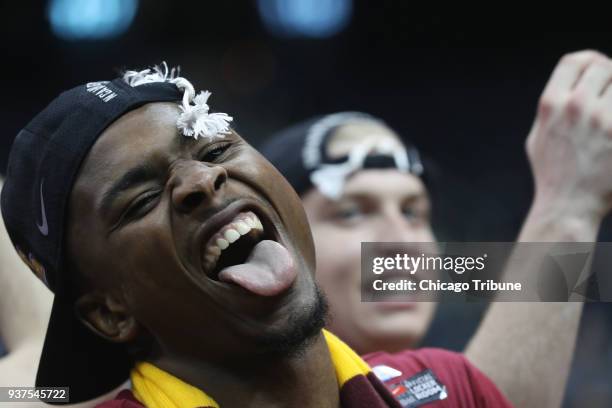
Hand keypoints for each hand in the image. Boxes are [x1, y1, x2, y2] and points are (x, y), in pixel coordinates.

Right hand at [526, 50, 611, 220]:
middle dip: (610, 76)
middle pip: (603, 67)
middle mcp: (575, 107)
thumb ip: (553, 109)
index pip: (574, 61)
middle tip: (610, 93)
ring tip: (610, 115)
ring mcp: (601, 120)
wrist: (568, 204)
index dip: (589, 61)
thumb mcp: (539, 136)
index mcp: (550, 104)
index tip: (597, 71)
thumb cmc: (552, 172)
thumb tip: (574, 84)